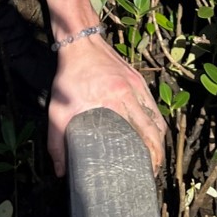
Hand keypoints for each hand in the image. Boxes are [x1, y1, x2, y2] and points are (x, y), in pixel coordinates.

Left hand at [47, 33, 166, 176]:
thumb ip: (57, 142)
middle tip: (152, 171)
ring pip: (157, 117)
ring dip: (159, 138)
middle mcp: (131, 93)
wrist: (80, 43)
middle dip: (158, 153)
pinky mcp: (138, 79)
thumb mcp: (58, 110)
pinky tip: (151, 132)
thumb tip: (60, 172)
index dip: (149, 155)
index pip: (142, 134)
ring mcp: (137, 85)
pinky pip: (152, 105)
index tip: (146, 172)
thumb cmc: (69, 78)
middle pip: (154, 129)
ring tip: (154, 156)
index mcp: (114, 101)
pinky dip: (155, 121)